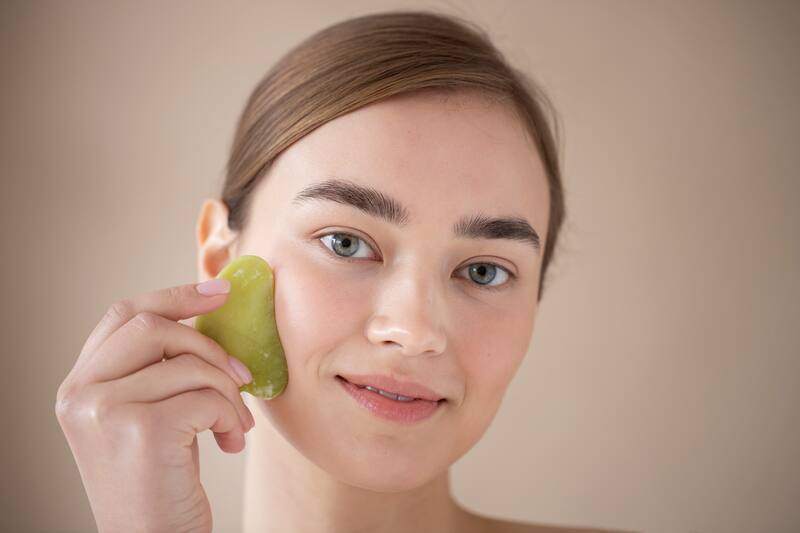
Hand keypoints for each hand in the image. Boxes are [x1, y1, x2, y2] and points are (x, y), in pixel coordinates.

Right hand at [55, 280, 254, 532]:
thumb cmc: (159, 481)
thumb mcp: (146, 415)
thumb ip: (157, 369)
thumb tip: (209, 315)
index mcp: (79, 385)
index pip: (123, 314)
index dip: (174, 295)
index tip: (219, 291)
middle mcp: (80, 393)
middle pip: (153, 326)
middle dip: (210, 346)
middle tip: (243, 376)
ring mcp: (104, 410)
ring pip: (189, 364)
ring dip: (228, 393)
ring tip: (236, 425)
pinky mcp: (141, 430)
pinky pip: (207, 396)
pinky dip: (231, 417)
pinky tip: (230, 444)